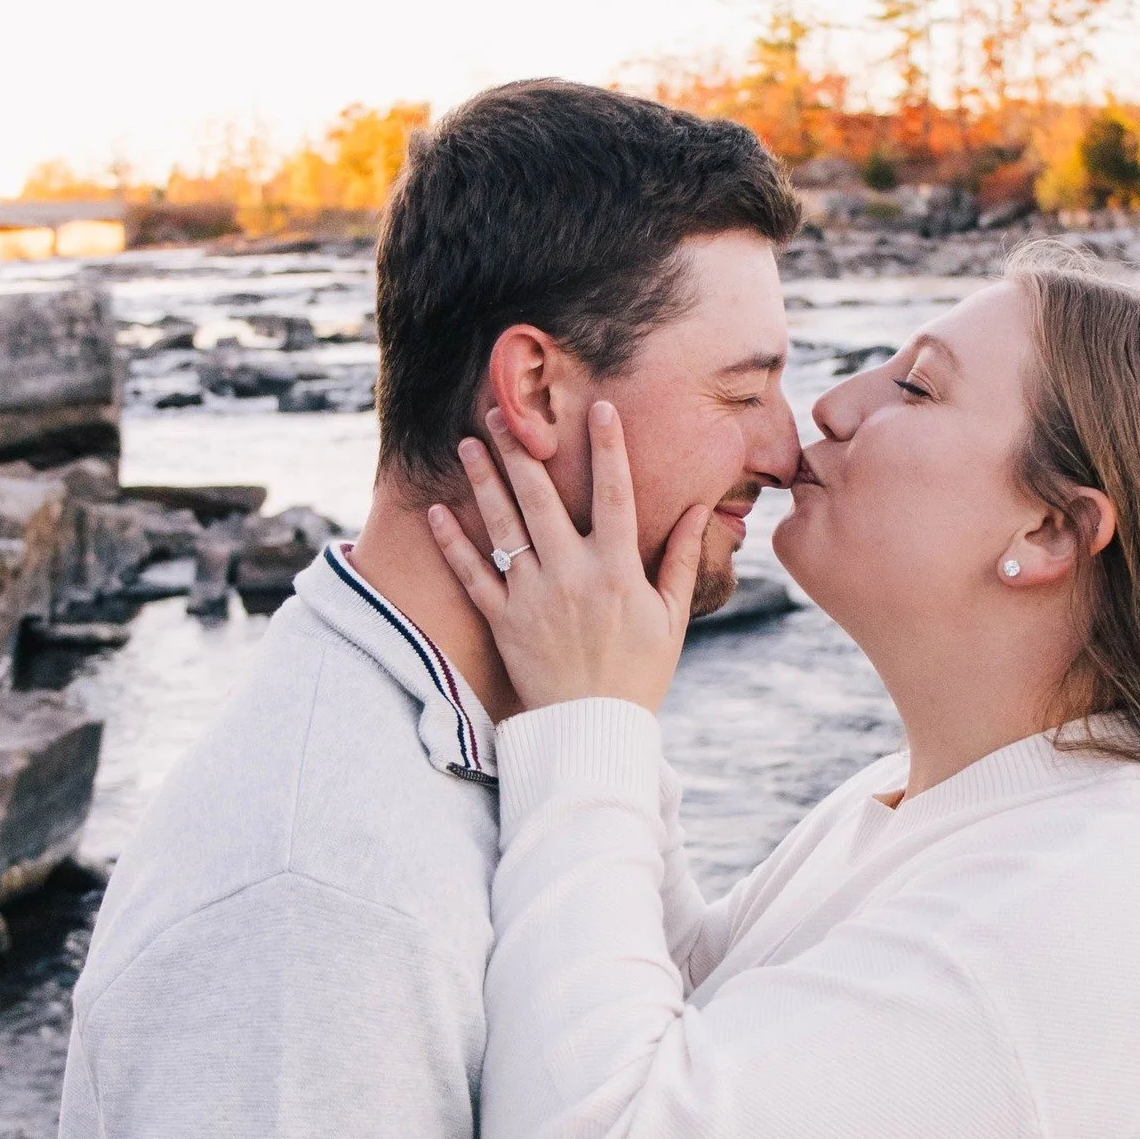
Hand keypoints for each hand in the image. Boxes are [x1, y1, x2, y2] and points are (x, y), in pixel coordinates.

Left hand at [427, 402, 709, 714]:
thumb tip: (701, 512)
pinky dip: (453, 543)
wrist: (593, 730)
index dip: (609, 448)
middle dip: (521, 449)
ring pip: (503, 527)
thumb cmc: (638, 674)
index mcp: (617, 570)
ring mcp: (533, 596)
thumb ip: (680, 561)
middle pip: (542, 498)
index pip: (616, 495)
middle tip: (502, 410)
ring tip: (467, 443)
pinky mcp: (504, 621)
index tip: (600, 407)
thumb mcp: (671, 618)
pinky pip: (472, 575)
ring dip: (484, 481)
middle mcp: (572, 574)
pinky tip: (438, 511)